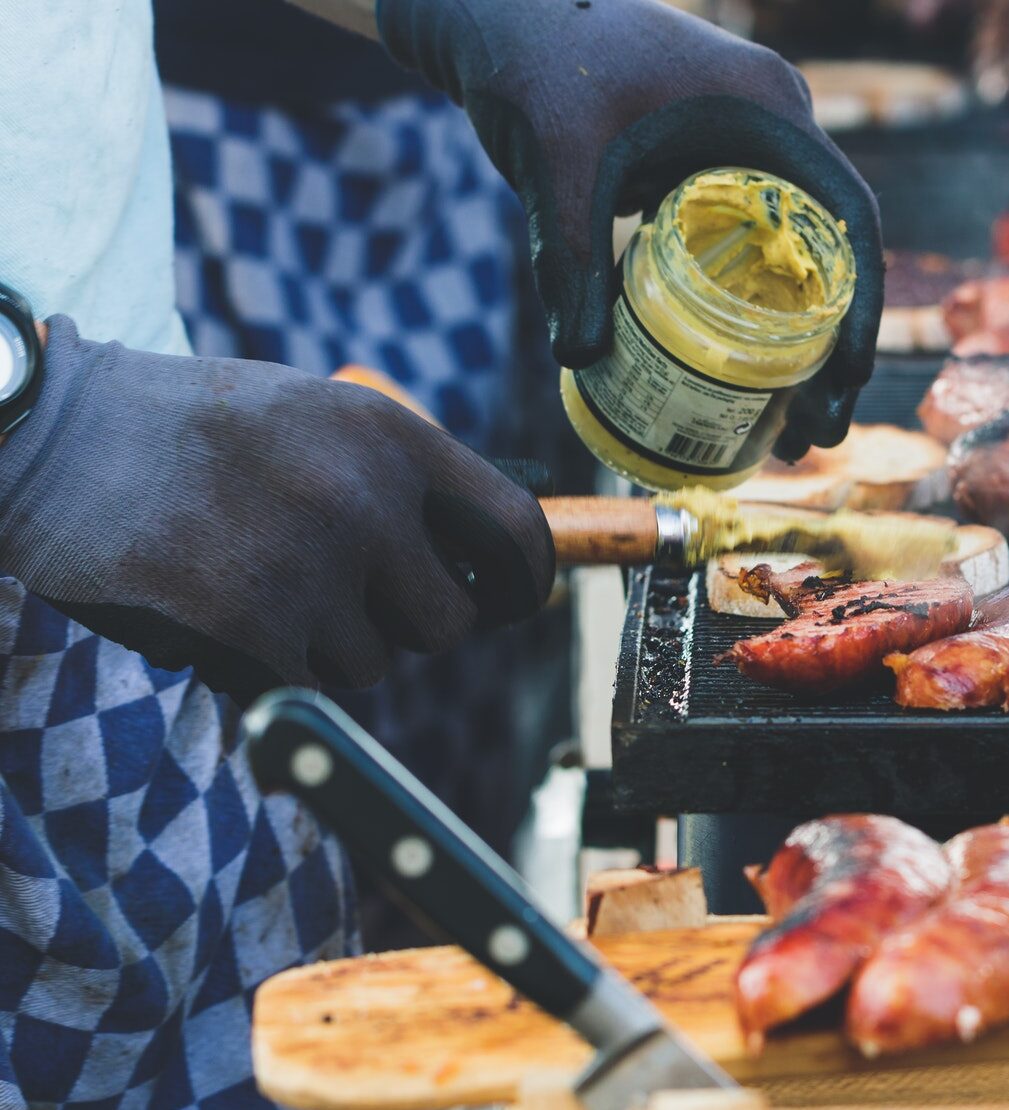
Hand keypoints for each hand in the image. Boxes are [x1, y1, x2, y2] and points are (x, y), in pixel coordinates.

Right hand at [0, 318, 553, 701]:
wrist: (49, 435)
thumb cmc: (189, 431)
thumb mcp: (314, 417)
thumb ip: (398, 479)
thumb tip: (483, 564)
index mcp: (390, 436)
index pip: (515, 532)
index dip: (521, 583)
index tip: (505, 602)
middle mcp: (363, 496)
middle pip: (447, 623)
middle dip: (402, 625)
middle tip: (337, 593)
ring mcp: (307, 562)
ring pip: (371, 664)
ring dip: (323, 646)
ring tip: (251, 577)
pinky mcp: (247, 622)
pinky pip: (303, 685)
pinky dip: (265, 666)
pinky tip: (215, 608)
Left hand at [378, 0, 884, 457]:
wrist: (493, 7)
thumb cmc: (533, 56)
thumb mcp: (557, 155)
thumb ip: (572, 250)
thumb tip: (580, 357)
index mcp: (767, 110)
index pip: (847, 218)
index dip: (859, 304)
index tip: (847, 378)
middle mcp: (772, 131)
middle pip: (830, 256)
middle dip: (834, 351)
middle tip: (818, 434)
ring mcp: (742, 152)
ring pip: (795, 262)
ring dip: (799, 345)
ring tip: (789, 430)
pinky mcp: (704, 173)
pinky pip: (749, 253)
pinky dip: (752, 318)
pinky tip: (738, 380)